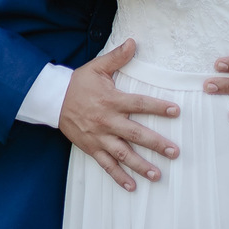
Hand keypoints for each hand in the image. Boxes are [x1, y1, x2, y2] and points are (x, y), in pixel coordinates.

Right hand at [59, 40, 180, 191]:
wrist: (52, 100)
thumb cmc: (78, 83)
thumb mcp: (97, 68)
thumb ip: (117, 57)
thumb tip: (134, 42)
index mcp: (111, 100)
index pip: (138, 104)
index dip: (157, 107)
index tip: (176, 111)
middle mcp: (107, 121)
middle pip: (135, 134)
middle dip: (156, 144)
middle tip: (174, 152)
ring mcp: (99, 137)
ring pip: (122, 154)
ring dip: (140, 165)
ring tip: (157, 174)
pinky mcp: (91, 148)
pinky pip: (106, 165)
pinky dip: (119, 177)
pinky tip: (132, 186)